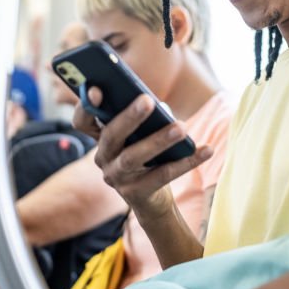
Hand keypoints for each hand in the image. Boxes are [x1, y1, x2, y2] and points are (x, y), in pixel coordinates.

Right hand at [74, 88, 212, 219]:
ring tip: (182, 127)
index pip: (83, 121)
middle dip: (129, 117)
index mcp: (101, 138)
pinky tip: (205, 150)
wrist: (151, 199)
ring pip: (134, 157)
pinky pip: (162, 175)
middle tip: (148, 101)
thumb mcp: (140, 135)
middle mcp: (103, 158)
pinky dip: (186, 162)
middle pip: (111, 135)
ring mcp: (117, 178)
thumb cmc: (147, 155)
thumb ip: (143, 118)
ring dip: (159, 140)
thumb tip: (158, 106)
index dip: (85, 106)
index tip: (96, 89)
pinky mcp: (136, 194)